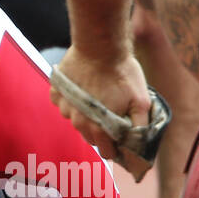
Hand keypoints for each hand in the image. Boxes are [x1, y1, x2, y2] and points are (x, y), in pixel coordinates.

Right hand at [49, 48, 153, 179]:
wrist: (100, 45)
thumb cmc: (123, 73)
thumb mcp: (141, 102)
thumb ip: (140, 128)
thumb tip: (138, 147)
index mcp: (98, 129)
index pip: (106, 152)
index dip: (116, 147)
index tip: (121, 136)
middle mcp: (78, 123)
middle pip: (91, 137)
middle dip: (102, 130)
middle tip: (112, 112)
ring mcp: (65, 107)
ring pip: (77, 120)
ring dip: (86, 114)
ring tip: (98, 96)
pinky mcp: (57, 92)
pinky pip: (64, 103)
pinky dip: (72, 99)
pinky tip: (83, 88)